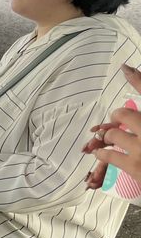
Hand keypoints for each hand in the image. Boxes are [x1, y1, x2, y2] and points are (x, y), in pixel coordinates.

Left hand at [84, 63, 140, 188]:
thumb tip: (132, 94)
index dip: (137, 79)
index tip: (124, 69)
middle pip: (125, 114)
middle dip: (119, 116)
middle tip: (119, 118)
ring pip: (114, 134)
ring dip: (109, 135)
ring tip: (107, 138)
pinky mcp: (136, 167)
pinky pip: (109, 156)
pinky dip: (102, 154)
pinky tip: (100, 154)